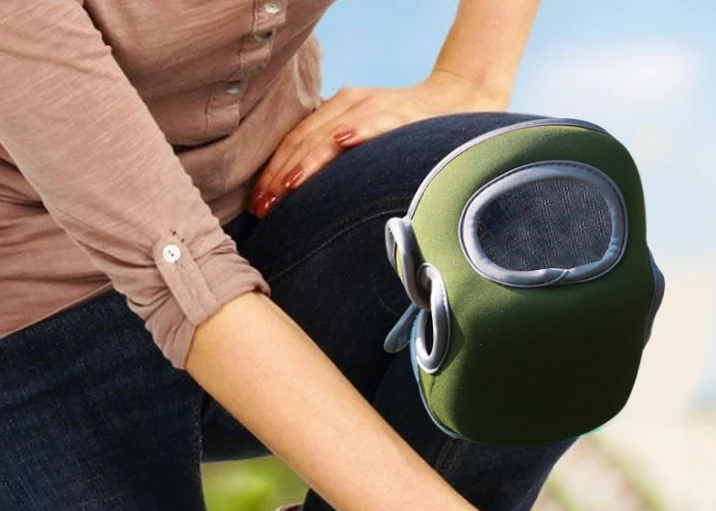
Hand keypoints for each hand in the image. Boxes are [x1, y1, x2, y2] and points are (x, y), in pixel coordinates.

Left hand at [248, 69, 506, 217]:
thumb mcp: (363, 144)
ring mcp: (375, 107)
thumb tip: (303, 202)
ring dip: (308, 159)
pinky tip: (344, 141)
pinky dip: (361, 130)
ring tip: (287, 186)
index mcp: (335, 113)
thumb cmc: (406, 133)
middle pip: (304, 139)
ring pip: (331, 132)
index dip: (272, 173)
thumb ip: (336, 163)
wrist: (457, 100)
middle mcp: (349, 105)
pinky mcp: (403, 113)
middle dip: (280, 174)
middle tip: (264, 206)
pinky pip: (378, 121)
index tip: (257, 205)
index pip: (294, 143)